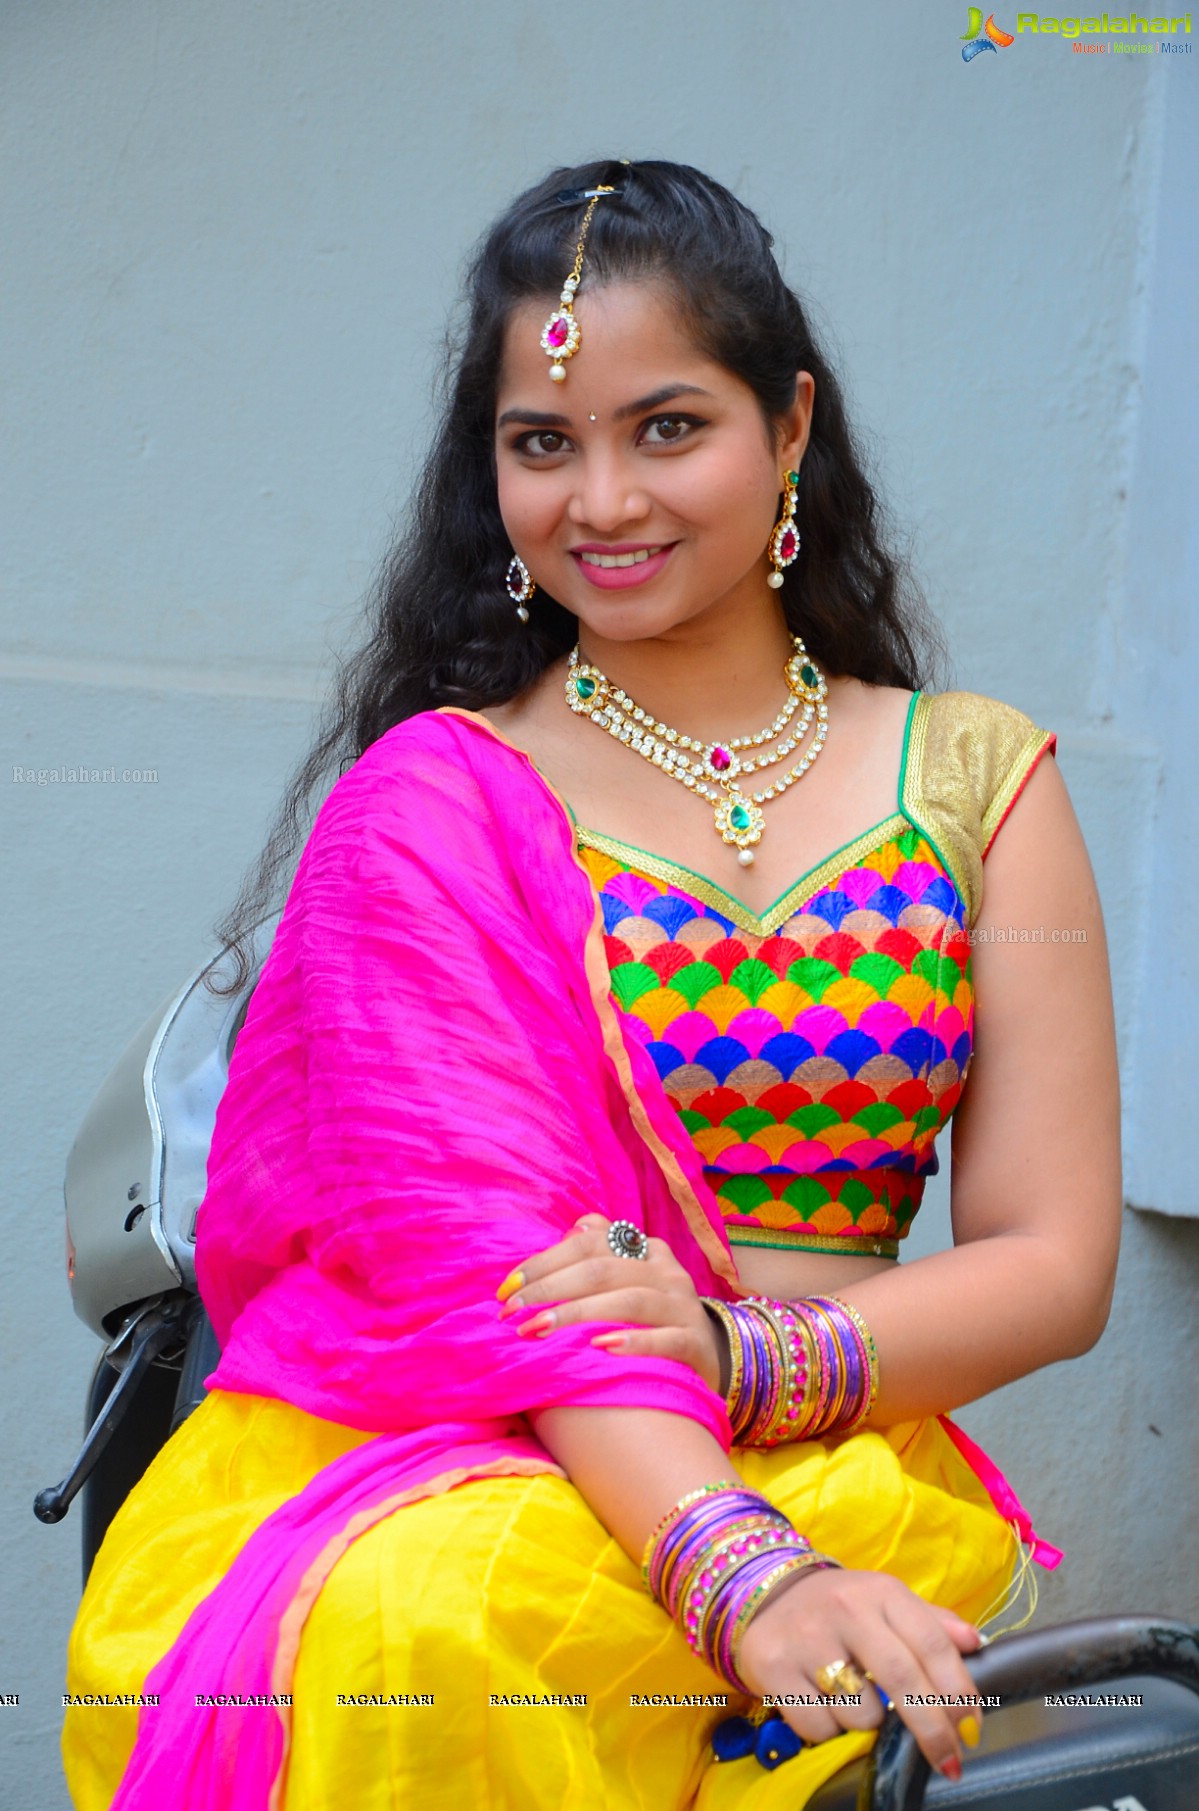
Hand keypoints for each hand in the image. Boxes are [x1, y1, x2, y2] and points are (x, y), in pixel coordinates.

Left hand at [496, 1213, 726, 1391]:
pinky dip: (634, 1342)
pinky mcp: (695, 1342)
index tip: (507, 1289)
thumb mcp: (630, 1278)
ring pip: (629, 1300)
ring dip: (578, 1314)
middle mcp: (665, 1272)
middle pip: (602, 1269)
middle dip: (550, 1289)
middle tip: (513, 1313)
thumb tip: (573, 1227)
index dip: (544, 1262)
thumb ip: (601, 1251)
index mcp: (644, 1251)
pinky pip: (666, 1339)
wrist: (711, 1356)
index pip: (588, 1243)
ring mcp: (683, 1306)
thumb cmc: (653, 1317)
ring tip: (539, 1330)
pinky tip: (601, 1348)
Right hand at [736, 1565, 983, 1781]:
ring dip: (868, 1725)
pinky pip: (820, 1726)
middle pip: (902, 1680)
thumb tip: (977, 1644)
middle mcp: (845, 1609)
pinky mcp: (773, 1666)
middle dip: (932, 1730)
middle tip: (949, 1761)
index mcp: (881, 1591)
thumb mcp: (886, 1602)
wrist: (767, 1593)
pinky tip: (822, 1702)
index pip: (933, 1644)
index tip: (973, 1729)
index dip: (960, 1693)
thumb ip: (932, 1622)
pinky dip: (829, 1729)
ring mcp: (807, 1638)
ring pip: (860, 1713)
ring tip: (854, 1700)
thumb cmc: (841, 1607)